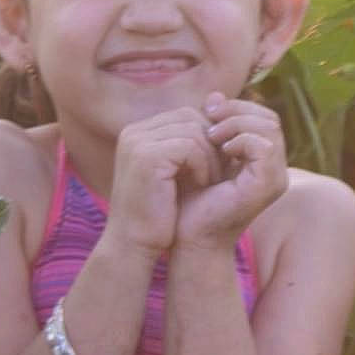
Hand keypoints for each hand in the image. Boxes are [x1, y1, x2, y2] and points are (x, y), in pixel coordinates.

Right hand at [104, 108, 223, 258]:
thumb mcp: (175, 174)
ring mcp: (138, 142)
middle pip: (190, 117)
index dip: (208, 137)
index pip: (185, 115)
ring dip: (211, 156)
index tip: (218, 163)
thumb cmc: (158, 215)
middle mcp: (135, 132)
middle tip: (220, 171)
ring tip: (212, 181)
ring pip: (194, 130)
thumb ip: (190, 145)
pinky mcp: (147, 156)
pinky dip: (204, 165)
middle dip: (212, 143)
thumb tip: (220, 109)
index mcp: (138, 134)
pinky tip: (203, 185)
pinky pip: (190, 146)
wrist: (133, 245)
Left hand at [174, 94, 287, 253]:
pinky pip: (265, 147)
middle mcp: (275, 169)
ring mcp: (275, 179)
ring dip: (237, 124)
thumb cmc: (191, 198)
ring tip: (211, 135)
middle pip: (269, 119)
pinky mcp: (268, 186)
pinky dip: (241, 140)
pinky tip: (219, 149)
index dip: (238, 107)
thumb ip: (213, 126)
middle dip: (237, 110)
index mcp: (263, 161)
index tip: (208, 110)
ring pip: (270, 128)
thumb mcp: (203, 153)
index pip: (263, 117)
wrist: (188, 235)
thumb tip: (214, 96)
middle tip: (209, 117)